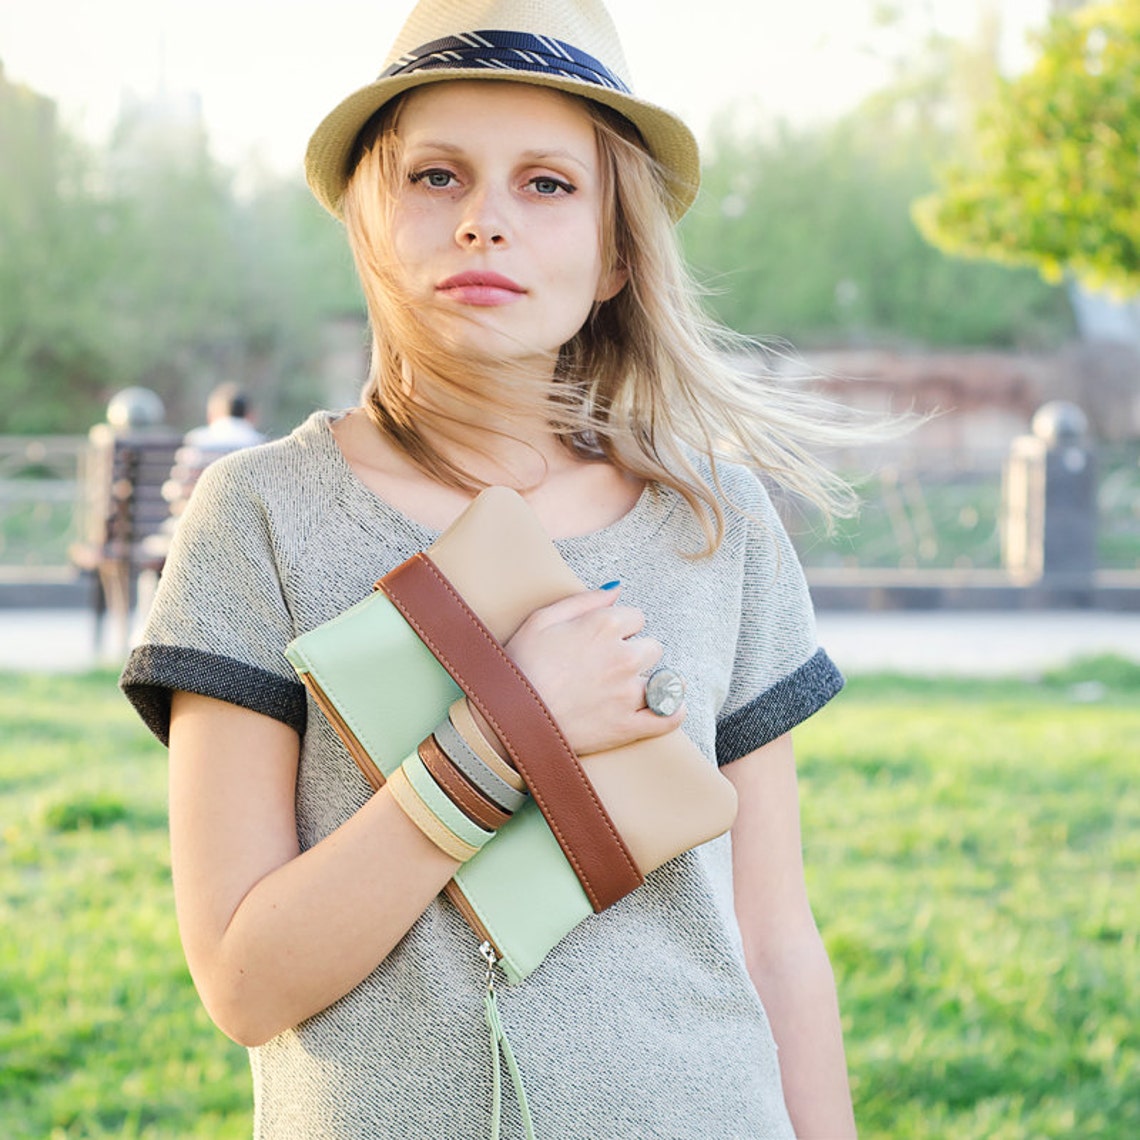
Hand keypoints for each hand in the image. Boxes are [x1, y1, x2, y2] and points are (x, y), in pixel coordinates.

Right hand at [503, 587, 684, 754]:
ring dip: (646, 683)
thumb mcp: (542, 619)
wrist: (509, 716)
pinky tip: (669, 709)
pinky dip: (672, 713)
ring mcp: (628, 694)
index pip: (636, 617)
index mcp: (605, 626)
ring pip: (659, 681)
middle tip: (609, 665)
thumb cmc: (519, 664)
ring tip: (623, 690)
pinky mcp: (627, 726)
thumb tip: (616, 590)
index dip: (620, 627)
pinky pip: (666, 718)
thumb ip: (584, 600)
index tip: (603, 639)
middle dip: (635, 652)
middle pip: (652, 647)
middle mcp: (624, 657)